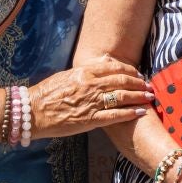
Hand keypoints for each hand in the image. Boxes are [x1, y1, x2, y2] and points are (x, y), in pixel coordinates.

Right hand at [30, 53, 151, 138]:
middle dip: (139, 83)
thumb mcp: (67, 75)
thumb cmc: (46, 93)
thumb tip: (103, 63)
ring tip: (149, 97)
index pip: (114, 68)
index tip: (138, 74)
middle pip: (122, 81)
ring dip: (139, 96)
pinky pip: (115, 115)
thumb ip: (86, 71)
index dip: (130, 71)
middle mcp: (90, 85)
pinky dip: (130, 113)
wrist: (32, 111)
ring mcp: (91, 102)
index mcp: (84, 72)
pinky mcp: (90, 119)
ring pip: (122, 97)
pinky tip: (141, 112)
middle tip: (149, 86)